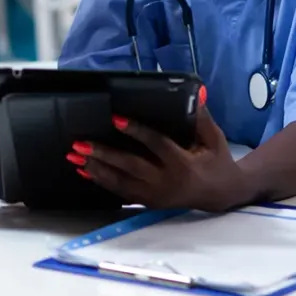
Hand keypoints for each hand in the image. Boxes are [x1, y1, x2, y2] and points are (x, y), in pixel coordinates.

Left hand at [67, 105, 247, 212]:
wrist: (221, 195)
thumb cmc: (216, 160)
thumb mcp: (214, 138)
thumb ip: (202, 118)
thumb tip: (196, 93)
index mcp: (183, 164)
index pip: (156, 145)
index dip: (136, 131)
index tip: (115, 118)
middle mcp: (167, 182)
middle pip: (131, 166)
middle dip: (104, 154)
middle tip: (80, 143)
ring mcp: (156, 196)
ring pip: (121, 183)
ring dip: (96, 168)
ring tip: (74, 156)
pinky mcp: (149, 202)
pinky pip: (122, 192)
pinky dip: (102, 181)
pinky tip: (84, 171)